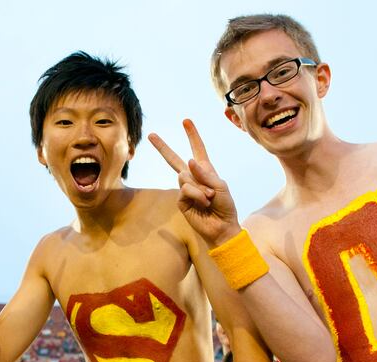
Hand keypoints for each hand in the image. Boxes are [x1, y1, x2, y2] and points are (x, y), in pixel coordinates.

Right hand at [148, 120, 240, 246]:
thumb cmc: (225, 206)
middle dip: (163, 147)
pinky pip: (185, 189)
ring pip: (185, 177)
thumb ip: (205, 173)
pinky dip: (196, 194)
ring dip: (201, 188)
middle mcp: (193, 177)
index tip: (186, 121)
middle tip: (151, 135)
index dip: (192, 135)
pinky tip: (203, 203)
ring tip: (209, 199)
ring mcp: (185, 189)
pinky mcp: (180, 200)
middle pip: (174, 159)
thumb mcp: (221, 186)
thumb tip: (188, 162)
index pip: (198, 150)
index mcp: (205, 171)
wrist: (221, 226)